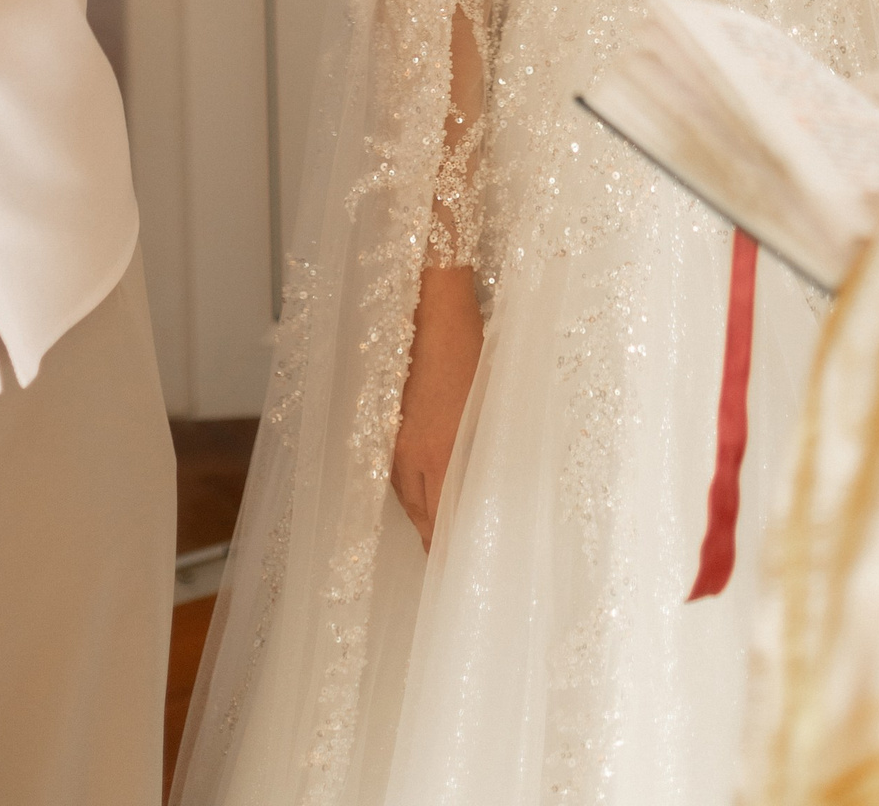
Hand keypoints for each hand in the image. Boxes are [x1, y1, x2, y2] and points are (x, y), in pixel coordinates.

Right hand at [391, 267, 482, 551]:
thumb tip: (482, 487)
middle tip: (444, 559)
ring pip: (406, 495)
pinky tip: (420, 494)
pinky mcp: (390, 425)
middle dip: (432, 538)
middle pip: (420, 514)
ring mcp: (398, 440)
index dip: (446, 546)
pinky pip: (398, 472)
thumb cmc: (470, 355)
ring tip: (434, 533)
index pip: (441, 520)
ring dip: (421, 515)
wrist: (437, 313)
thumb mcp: (487, 411)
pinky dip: (410, 490)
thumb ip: (480, 455)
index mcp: (442, 454)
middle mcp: (414, 454)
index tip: (455, 565)